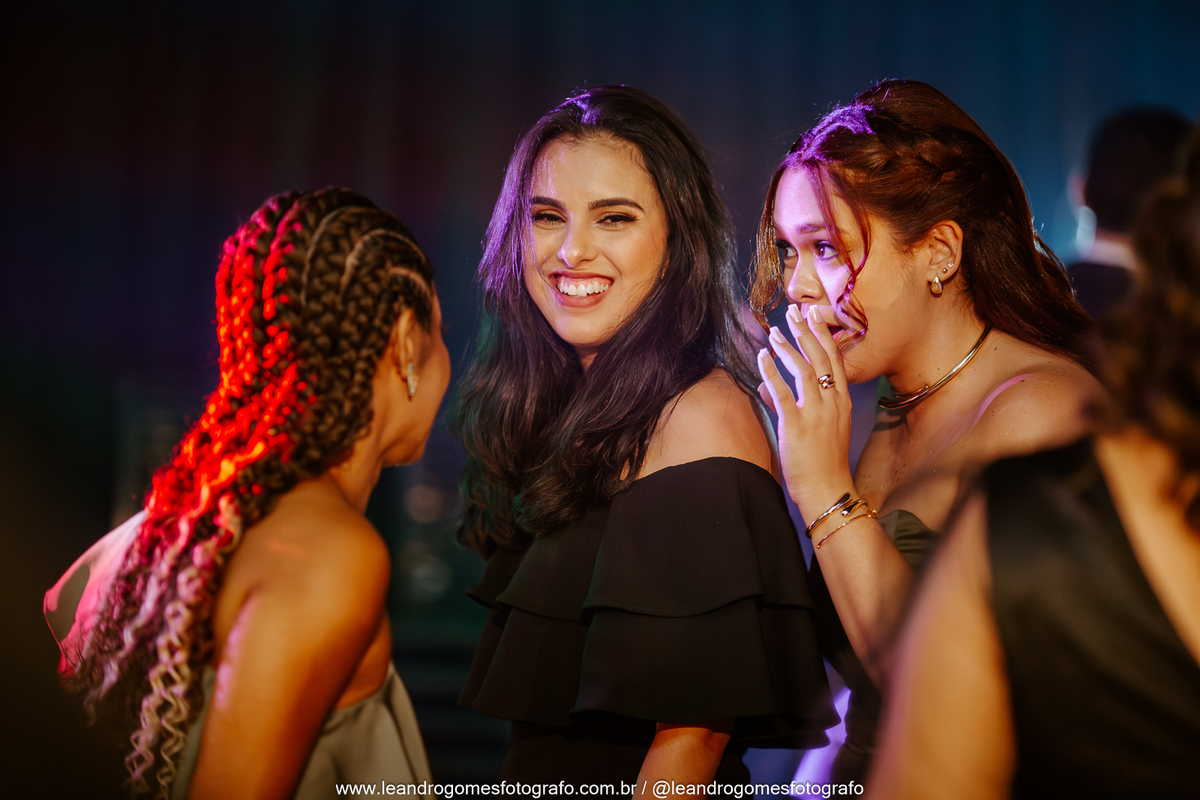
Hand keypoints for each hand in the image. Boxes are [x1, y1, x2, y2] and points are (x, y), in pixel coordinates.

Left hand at [757, 304, 855, 518]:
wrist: (828, 489)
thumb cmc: (823, 462)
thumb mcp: (818, 430)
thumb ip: (792, 406)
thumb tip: (767, 389)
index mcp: (841, 402)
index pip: (835, 360)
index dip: (822, 336)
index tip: (813, 316)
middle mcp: (832, 403)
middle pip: (821, 358)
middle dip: (806, 332)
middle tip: (794, 312)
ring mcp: (816, 413)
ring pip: (804, 370)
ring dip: (788, 348)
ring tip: (773, 333)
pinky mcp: (797, 425)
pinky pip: (781, 393)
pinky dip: (770, 372)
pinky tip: (761, 357)